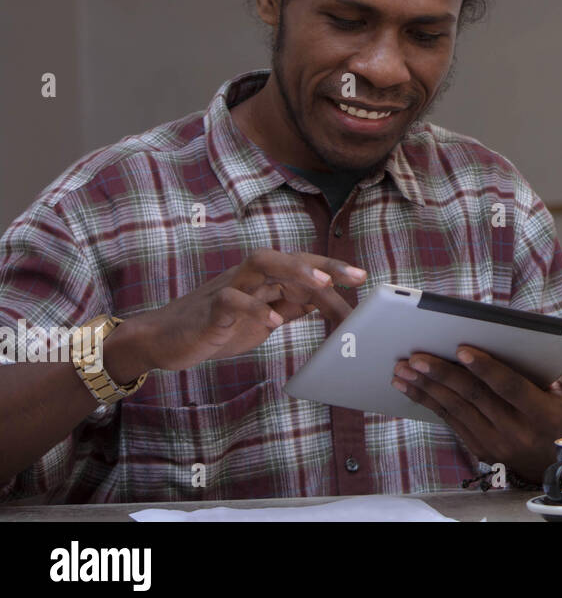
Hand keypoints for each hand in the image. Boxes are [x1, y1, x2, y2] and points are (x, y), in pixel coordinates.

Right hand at [138, 250, 363, 371]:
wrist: (163, 340)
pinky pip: (231, 300)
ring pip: (261, 263)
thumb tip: (327, 301)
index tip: (362, 278)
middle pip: (288, 257)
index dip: (333, 269)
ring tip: (321, 287)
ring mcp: (228, 288)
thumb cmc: (217, 326)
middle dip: (323, 265)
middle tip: (353, 277)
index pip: (303, 266)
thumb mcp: (263, 318)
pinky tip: (273, 322)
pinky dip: (254, 309)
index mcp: (264, 279)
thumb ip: (291, 307)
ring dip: (293, 272)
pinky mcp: (208, 309)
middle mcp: (249, 277)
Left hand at [392, 345, 561, 482]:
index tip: (463, 349)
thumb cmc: (561, 420)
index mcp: (539, 414)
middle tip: (417, 356)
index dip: (487, 369)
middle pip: (474, 398)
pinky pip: (448, 421)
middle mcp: (513, 430)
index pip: (509, 388)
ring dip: (426, 388)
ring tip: (403, 368)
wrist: (549, 464)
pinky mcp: (477, 447)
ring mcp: (492, 442)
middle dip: (443, 375)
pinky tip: (409, 386)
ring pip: (455, 410)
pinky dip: (427, 402)